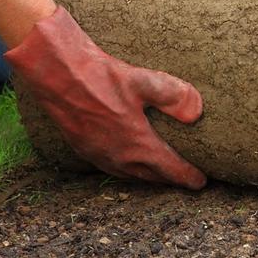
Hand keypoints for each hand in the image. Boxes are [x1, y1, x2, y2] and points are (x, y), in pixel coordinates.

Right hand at [6, 7, 206, 188]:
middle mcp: (118, 157)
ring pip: (130, 175)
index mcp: (137, 144)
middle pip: (151, 177)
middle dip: (170, 180)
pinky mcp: (83, 148)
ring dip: (147, 177)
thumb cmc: (100, 77)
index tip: (201, 181)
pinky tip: (127, 161)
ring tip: (160, 174)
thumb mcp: (144, 81)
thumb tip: (197, 112)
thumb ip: (175, 96)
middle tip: (184, 180)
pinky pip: (111, 168)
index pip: (170, 169)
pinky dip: (126, 170)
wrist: (56, 75)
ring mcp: (99, 155)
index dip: (188, 177)